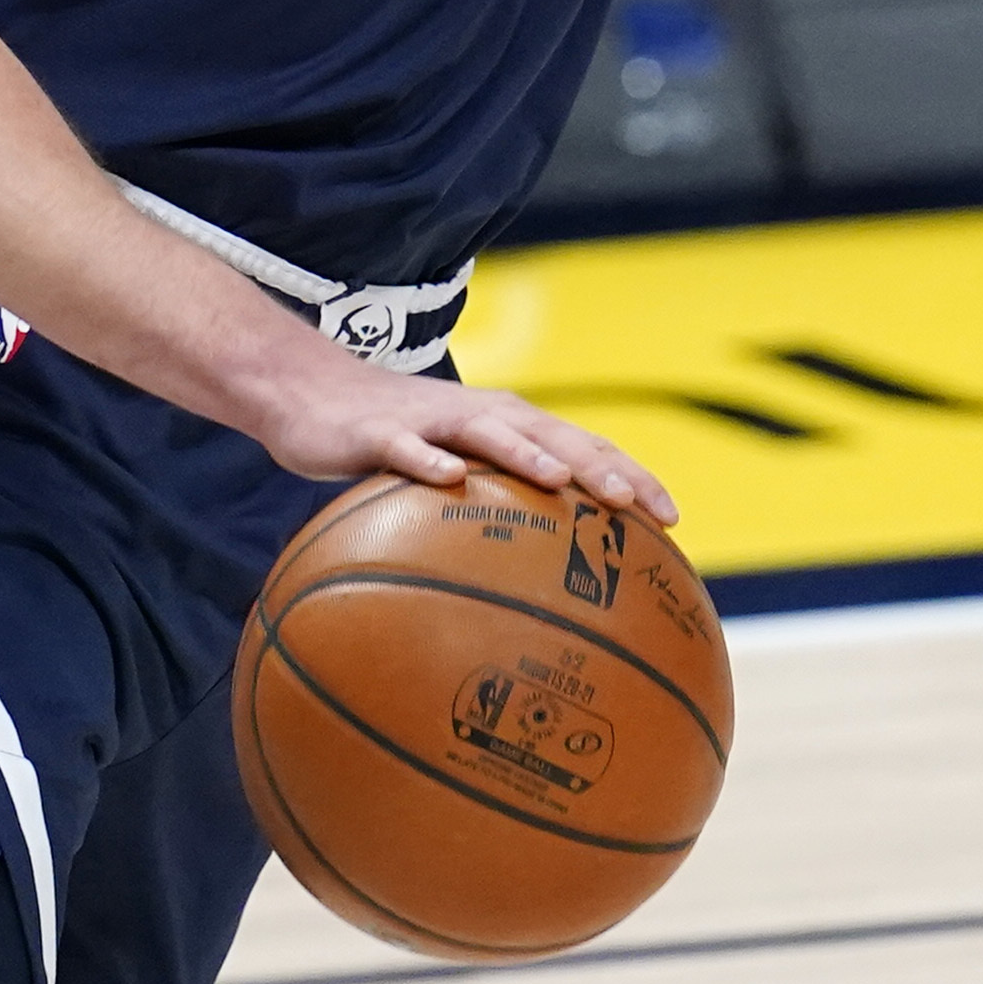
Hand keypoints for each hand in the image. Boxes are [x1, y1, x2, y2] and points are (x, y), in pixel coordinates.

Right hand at [253, 348, 679, 522]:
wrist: (310, 395)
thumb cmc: (394, 442)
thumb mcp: (451, 472)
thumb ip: (492, 511)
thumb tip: (540, 589)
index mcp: (510, 427)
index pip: (585, 448)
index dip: (631, 477)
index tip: (672, 520)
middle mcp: (483, 415)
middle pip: (553, 436)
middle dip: (597, 466)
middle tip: (634, 505)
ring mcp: (432, 420)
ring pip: (489, 432)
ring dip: (526, 453)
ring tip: (560, 481)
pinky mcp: (379, 430)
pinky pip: (406, 447)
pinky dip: (428, 460)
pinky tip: (448, 479)